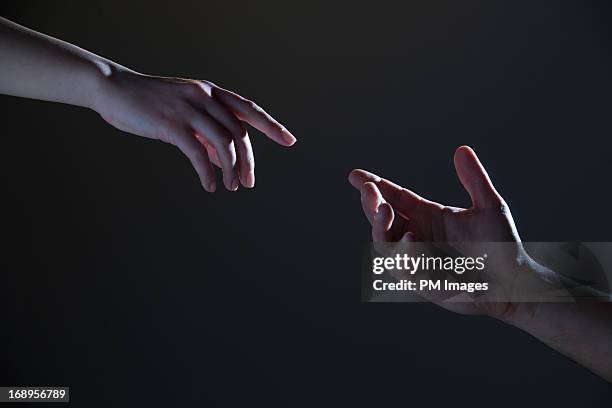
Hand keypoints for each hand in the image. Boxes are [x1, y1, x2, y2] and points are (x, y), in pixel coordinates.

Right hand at [93, 69, 295, 191]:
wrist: (114, 89)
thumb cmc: (150, 104)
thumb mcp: (185, 114)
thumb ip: (206, 132)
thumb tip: (224, 157)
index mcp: (211, 92)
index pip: (249, 109)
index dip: (271, 125)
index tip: (289, 141)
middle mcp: (205, 96)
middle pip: (239, 131)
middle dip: (248, 160)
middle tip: (249, 183)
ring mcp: (188, 108)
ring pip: (223, 143)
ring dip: (232, 169)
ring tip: (232, 187)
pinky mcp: (171, 124)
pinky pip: (198, 152)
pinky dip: (207, 172)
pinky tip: (210, 186)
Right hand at [348, 146, 549, 318]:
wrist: (513, 282)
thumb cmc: (502, 246)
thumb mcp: (489, 206)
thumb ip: (474, 179)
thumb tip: (462, 149)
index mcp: (427, 215)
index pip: (394, 197)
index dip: (374, 186)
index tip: (354, 175)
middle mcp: (417, 235)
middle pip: (382, 218)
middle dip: (371, 203)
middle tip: (369, 190)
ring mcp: (417, 259)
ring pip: (384, 243)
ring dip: (379, 226)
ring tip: (384, 208)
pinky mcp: (422, 281)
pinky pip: (403, 267)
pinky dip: (403, 252)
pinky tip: (411, 237)